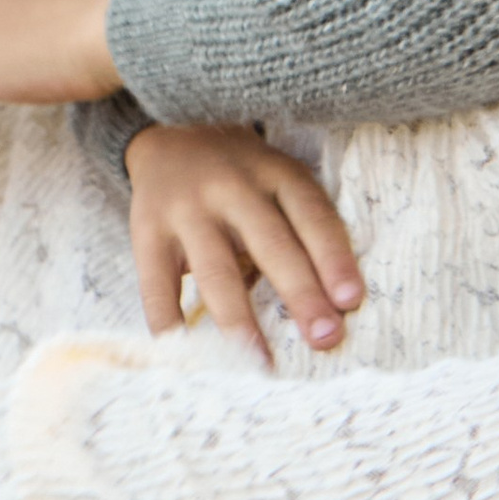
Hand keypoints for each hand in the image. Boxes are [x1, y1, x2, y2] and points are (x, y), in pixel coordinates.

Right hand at [126, 124, 365, 365]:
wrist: (168, 137)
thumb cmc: (242, 177)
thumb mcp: (276, 179)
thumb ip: (299, 227)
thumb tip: (331, 306)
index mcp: (275, 173)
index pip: (311, 215)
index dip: (333, 257)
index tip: (350, 300)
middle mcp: (232, 187)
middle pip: (271, 243)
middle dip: (300, 294)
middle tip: (324, 338)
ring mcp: (186, 210)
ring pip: (216, 271)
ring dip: (239, 320)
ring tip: (259, 362)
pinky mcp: (147, 232)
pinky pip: (158, 286)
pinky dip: (171, 323)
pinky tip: (189, 354)